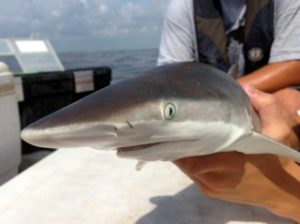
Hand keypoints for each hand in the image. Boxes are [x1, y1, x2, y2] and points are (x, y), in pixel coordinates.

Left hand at [174, 86, 299, 221]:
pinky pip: (192, 175)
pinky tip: (191, 150)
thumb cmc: (277, 159)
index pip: (193, 156)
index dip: (183, 142)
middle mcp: (217, 179)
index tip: (179, 125)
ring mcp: (212, 188)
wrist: (282, 191)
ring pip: (187, 169)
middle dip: (181, 145)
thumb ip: (266, 106)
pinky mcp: (211, 193)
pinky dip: (189, 163)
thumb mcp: (280, 131)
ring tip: (182, 136)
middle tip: (177, 127)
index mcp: (231, 163)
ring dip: (183, 154)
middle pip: (186, 162)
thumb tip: (245, 89)